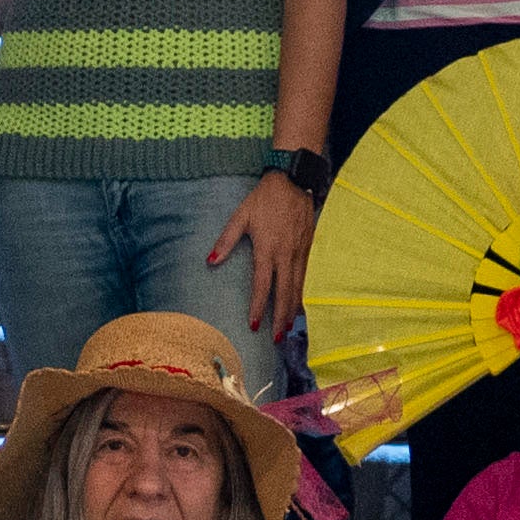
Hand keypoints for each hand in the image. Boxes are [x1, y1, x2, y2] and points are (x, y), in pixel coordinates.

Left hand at [209, 170, 315, 338]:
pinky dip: (303, 294)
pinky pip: (306, 277)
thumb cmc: (264, 199)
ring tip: (287, 328)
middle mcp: (286, 254)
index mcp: (268, 249)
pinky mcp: (309, 248)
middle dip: (279, 318)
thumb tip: (210, 261)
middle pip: (284, 293)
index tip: (253, 325)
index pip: (262, 285)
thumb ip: (226, 241)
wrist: (294, 181)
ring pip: (298, 288)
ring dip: (292, 310)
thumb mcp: (241, 217)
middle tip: (276, 339)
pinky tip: (299, 305)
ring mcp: (300, 252)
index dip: (257, 307)